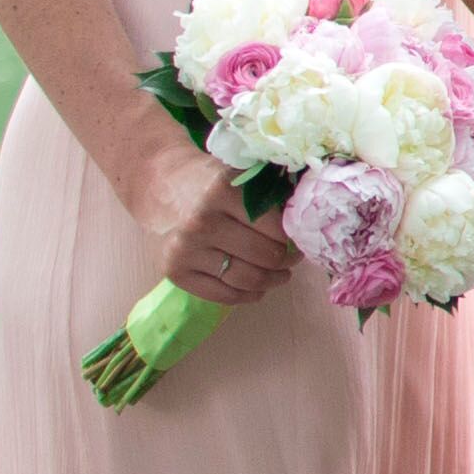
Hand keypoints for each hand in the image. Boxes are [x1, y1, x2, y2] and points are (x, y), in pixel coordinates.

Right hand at [130, 140, 289, 309]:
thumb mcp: (243, 177)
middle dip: (286, 260)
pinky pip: (223, 296)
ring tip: (280, 274)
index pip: (277, 229)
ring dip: (272, 281)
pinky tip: (256, 288)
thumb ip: (274, 195)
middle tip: (292, 258)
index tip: (300, 238)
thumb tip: (310, 225)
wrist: (163, 187)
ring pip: (247, 280)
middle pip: (265, 257)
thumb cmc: (213, 183)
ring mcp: (184, 249)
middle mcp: (200, 222)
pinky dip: (247, 296)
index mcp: (223, 192)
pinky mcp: (174, 271)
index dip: (295, 238)